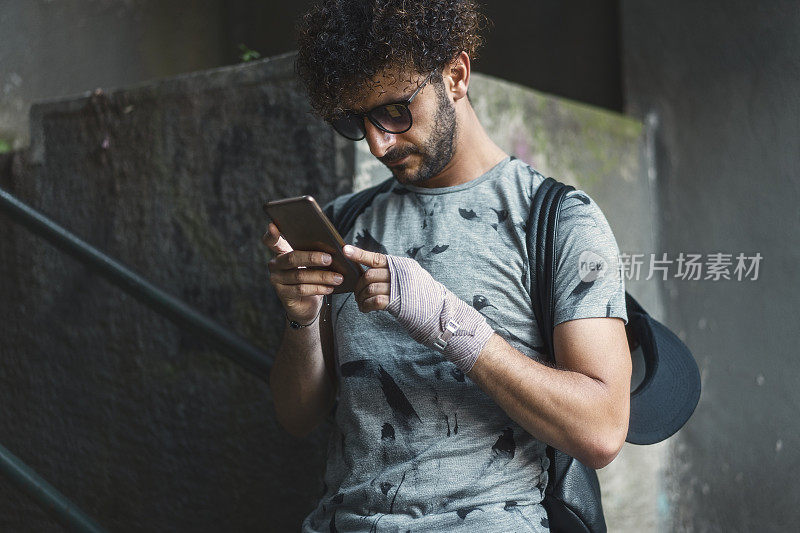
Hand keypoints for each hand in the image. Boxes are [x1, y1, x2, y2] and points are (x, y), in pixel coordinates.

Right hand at [262, 222, 343, 323]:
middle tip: (329, 258)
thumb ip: (315, 252)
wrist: (307, 303)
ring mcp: (277, 280)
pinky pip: (302, 289)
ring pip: (300, 276)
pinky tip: (330, 288)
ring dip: (322, 276)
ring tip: (338, 277)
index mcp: (281, 251)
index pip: (271, 241)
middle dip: (312, 258)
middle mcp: (275, 264)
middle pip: (292, 258)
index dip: (271, 234)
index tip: (273, 226)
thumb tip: (334, 248)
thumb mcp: (312, 263)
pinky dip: (318, 288)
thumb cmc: (311, 276)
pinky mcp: (283, 294)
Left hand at [343, 244, 494, 372]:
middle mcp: (401, 274)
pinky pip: (374, 301)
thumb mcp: (412, 280)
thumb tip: (371, 274)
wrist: (441, 316)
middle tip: (357, 294)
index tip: (345, 250)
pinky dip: (366, 306)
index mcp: (403, 265)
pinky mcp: (397, 303)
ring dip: (361, 297)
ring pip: (369, 288)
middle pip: (370, 274)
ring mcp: (400, 288)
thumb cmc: (424, 300)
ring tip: (361, 304)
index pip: (377, 257)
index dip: (359, 254)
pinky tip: (365, 310)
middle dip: (359, 285)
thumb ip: (395, 275)